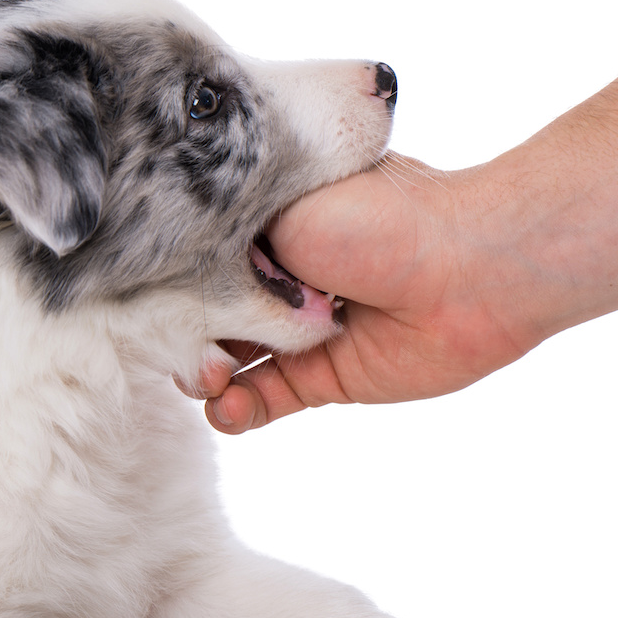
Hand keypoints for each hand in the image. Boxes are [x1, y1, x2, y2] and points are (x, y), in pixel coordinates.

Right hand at [197, 157, 537, 432]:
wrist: (472, 265)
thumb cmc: (382, 215)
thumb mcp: (283, 206)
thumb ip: (224, 242)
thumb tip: (177, 277)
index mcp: (265, 222)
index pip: (196, 259)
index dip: (168, 284)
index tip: (145, 302)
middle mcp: (277, 277)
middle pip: (206, 315)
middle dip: (184, 336)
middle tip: (182, 347)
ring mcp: (298, 331)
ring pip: (231, 363)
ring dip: (208, 378)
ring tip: (209, 381)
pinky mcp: (324, 377)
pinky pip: (267, 401)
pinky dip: (240, 411)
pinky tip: (228, 408)